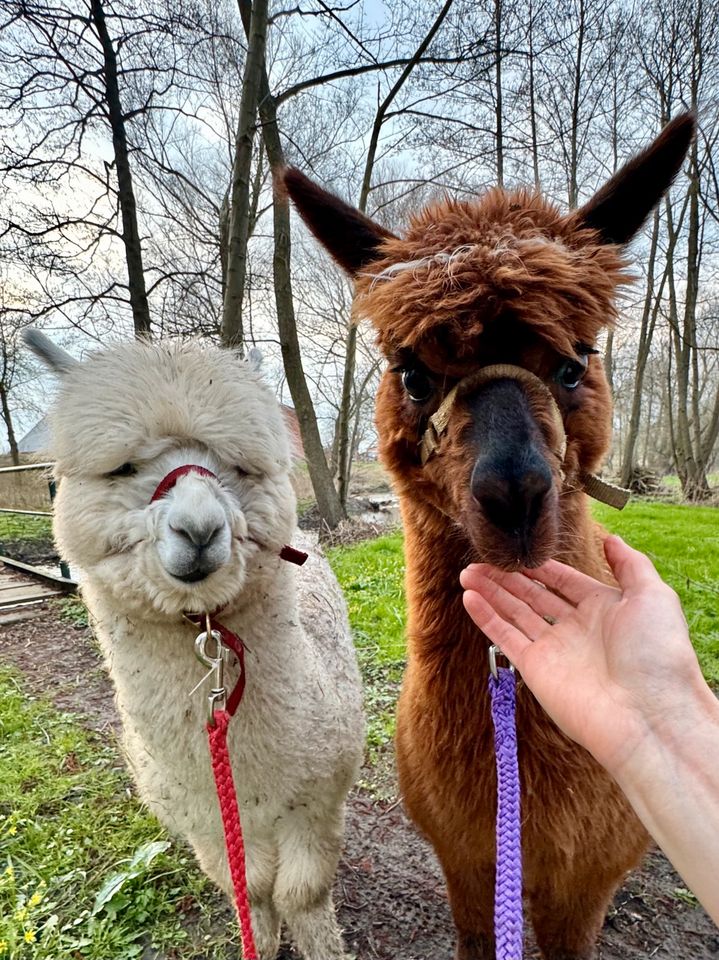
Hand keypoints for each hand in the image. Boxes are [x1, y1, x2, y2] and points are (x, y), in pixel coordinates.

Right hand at [460, 535, 705, 775]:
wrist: (648, 713)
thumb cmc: (657, 653)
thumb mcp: (653, 595)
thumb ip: (631, 564)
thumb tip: (611, 538)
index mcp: (603, 609)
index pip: (563, 580)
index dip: (539, 566)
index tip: (517, 550)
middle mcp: (576, 628)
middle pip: (533, 596)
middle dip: (506, 578)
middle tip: (480, 561)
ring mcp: (554, 649)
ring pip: (514, 613)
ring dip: (490, 592)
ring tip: (466, 573)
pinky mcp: (535, 669)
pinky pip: (505, 638)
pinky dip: (485, 617)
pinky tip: (469, 596)